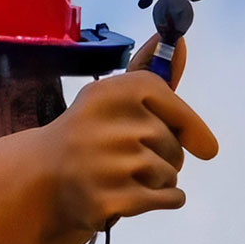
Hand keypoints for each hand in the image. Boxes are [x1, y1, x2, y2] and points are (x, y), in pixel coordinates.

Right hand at [39, 70, 219, 243]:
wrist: (42, 178)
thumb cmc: (89, 135)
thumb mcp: (114, 100)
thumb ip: (150, 73)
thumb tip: (183, 42)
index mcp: (108, 93)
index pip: (168, 100)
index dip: (189, 124)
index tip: (202, 144)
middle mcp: (106, 126)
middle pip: (173, 144)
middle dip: (167, 156)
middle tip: (135, 159)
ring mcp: (105, 166)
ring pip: (171, 173)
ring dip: (163, 179)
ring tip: (130, 177)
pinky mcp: (108, 201)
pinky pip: (169, 199)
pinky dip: (169, 199)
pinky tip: (144, 194)